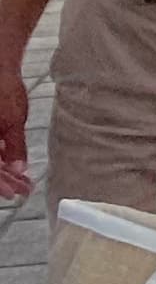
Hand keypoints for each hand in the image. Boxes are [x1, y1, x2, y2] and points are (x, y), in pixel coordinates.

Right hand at [0, 64, 27, 203]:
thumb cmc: (4, 90)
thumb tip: (18, 169)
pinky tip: (16, 168)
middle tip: (23, 189)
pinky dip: (2, 160)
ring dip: (4, 173)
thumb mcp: (13, 121)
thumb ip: (14, 146)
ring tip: (24, 182)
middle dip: (5, 181)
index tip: (13, 193)